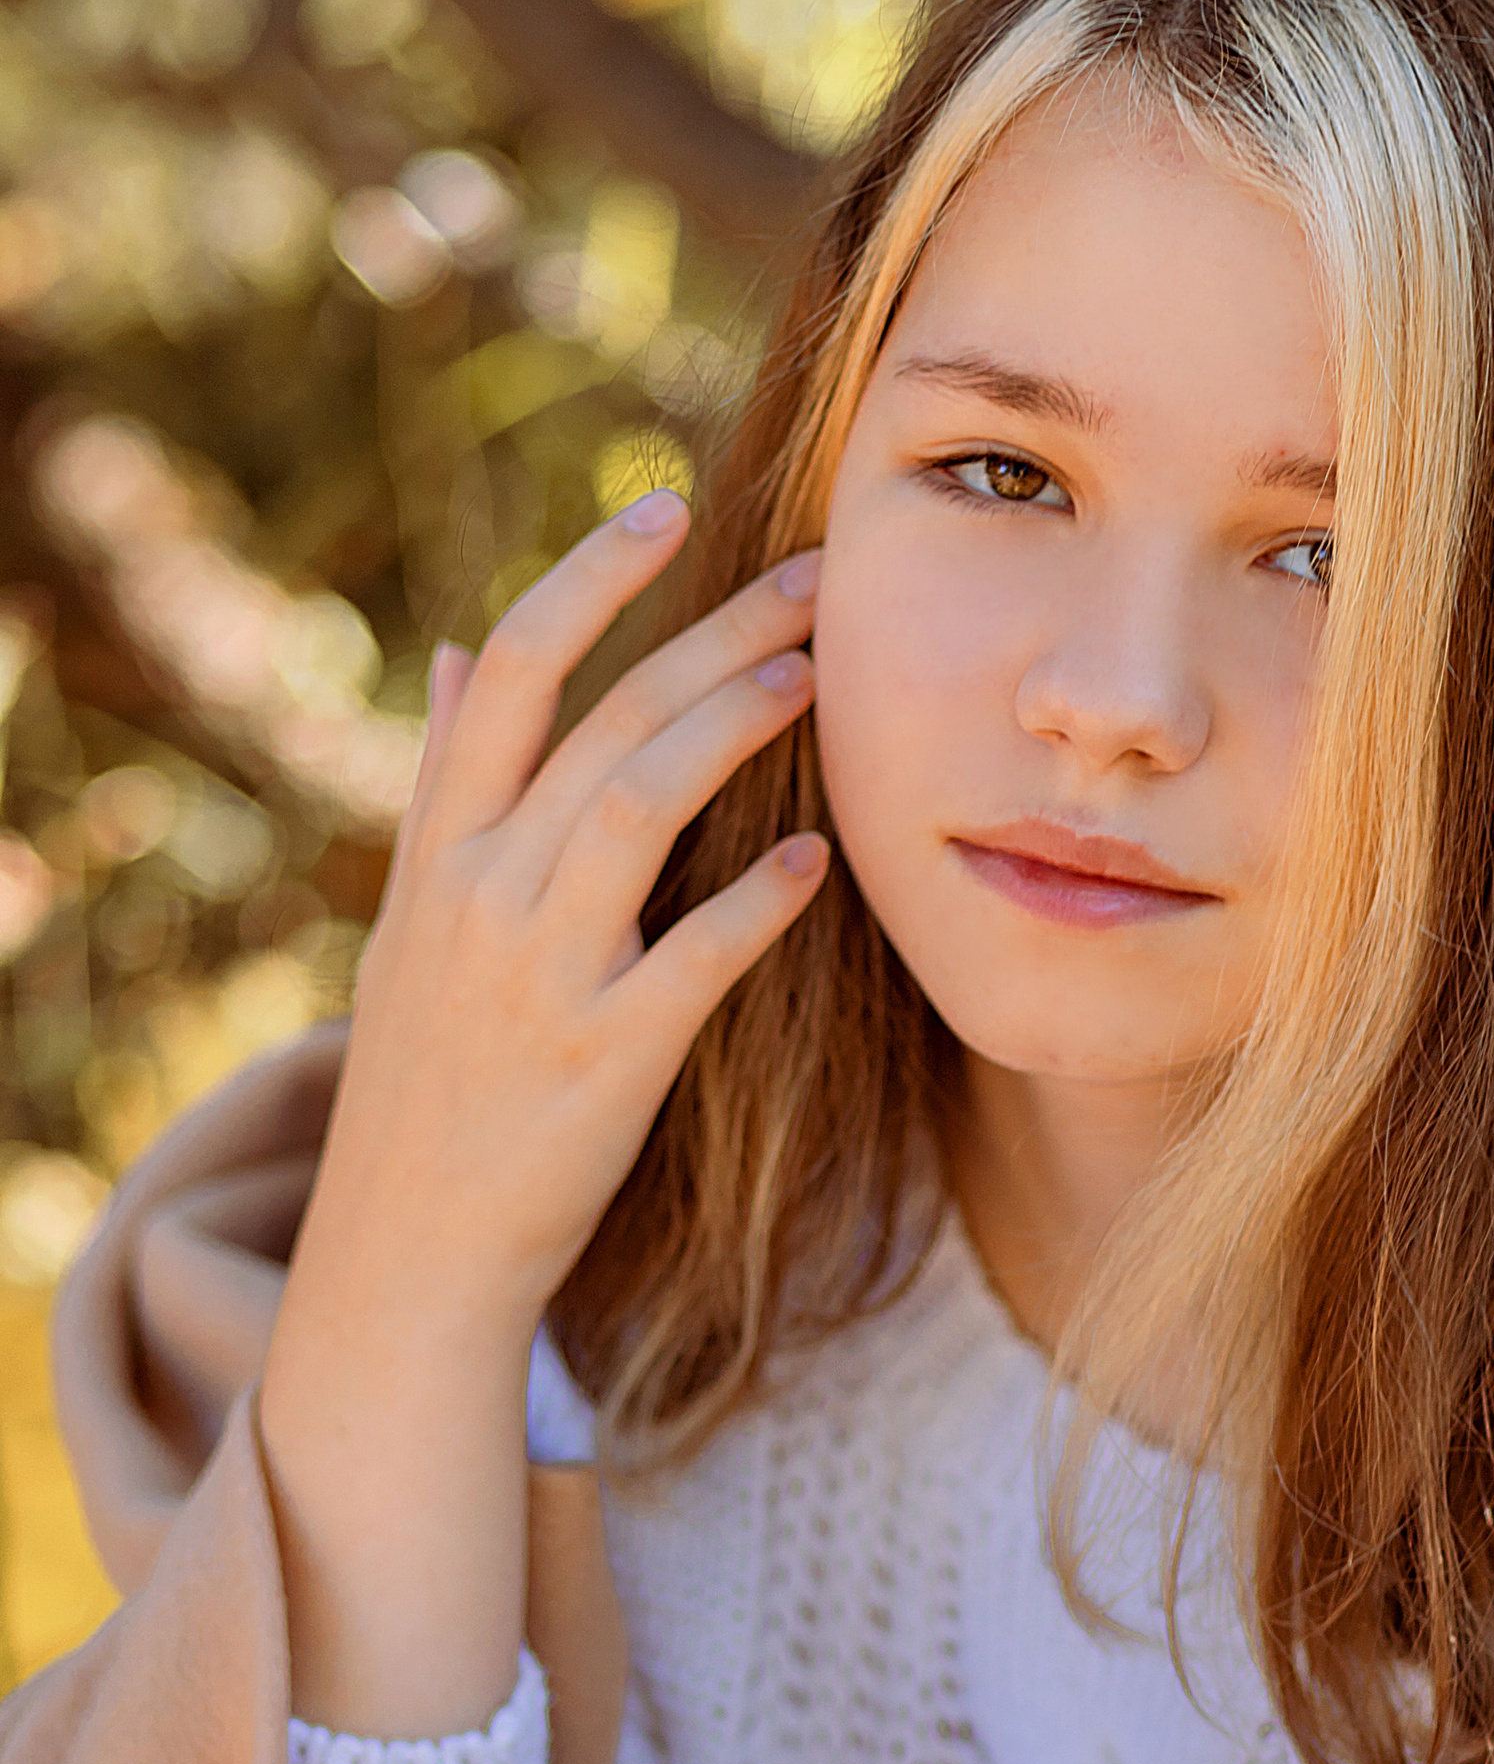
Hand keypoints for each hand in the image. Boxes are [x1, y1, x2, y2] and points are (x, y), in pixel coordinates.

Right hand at [285, 489, 828, 1355]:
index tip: (665, 509)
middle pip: (599, 719)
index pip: (505, 670)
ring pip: (637, 806)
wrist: (410, 1255)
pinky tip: (815, 859)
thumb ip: (442, 791)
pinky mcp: (603, 1059)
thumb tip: (448, 658)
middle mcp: (478, 894)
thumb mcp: (408, 926)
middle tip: (813, 577)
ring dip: (730, 727)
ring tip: (814, 677)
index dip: (588, 579)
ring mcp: (538, 973)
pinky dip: (757, 900)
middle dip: (709, 631)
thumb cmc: (426, 1082)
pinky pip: (693, 956)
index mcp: (437, 852)